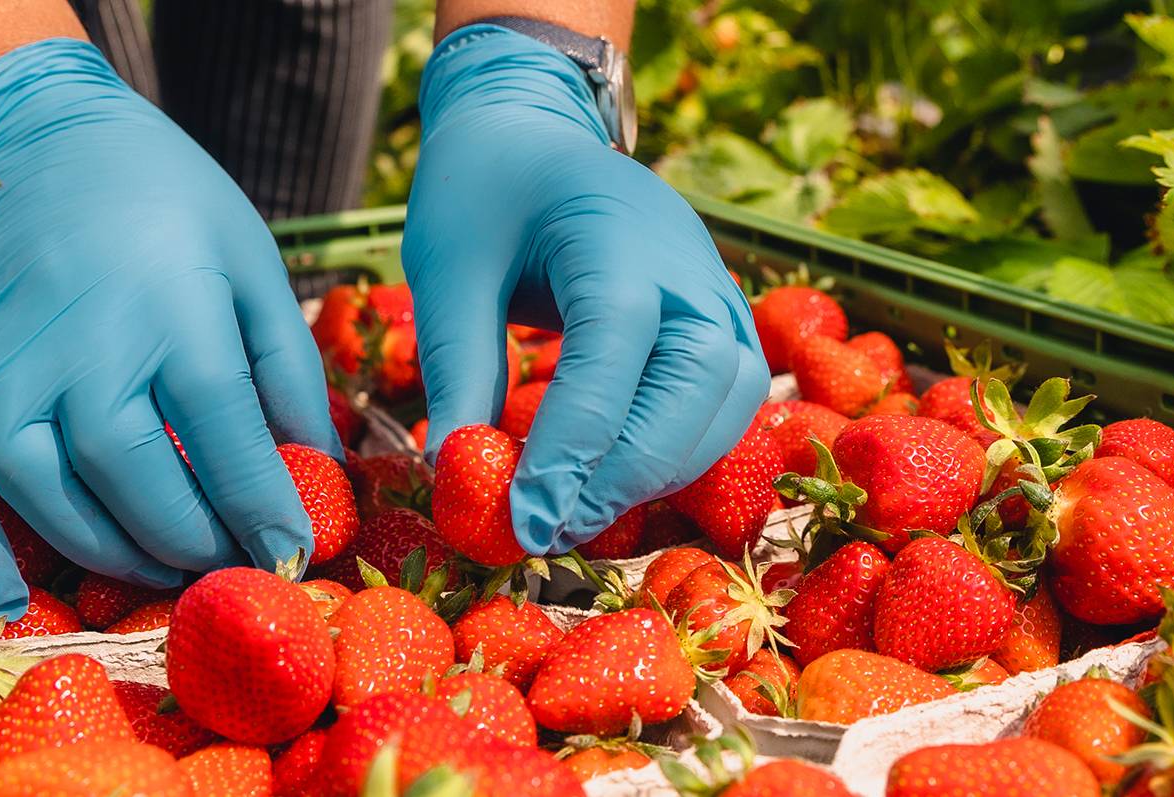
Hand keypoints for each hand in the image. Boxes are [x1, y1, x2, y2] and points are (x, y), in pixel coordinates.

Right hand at [0, 39, 339, 616]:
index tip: (293, 554)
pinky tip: (6, 599)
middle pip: (134, 479)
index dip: (263, 511)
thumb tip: (318, 469)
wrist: (48, 144)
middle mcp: (84, 347)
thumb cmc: (172, 207)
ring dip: (107, 554)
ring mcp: (8, 368)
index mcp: (175, 314)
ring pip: (45, 492)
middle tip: (229, 565)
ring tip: (163, 568)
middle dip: (191, 542)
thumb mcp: (254, 267)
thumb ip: (287, 370)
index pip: (226, 440)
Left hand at [404, 25, 768, 554]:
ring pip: (728, 405)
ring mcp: (715, 289)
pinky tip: (615, 481)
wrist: (533, 132)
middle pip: (695, 387)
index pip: (613, 354)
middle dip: (626, 473)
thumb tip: (458, 475)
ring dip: (659, 471)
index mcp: (613, 233)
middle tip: (549, 528)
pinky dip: (680, 451)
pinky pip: (726, 401)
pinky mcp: (720, 319)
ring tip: (575, 514)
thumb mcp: (445, 270)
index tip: (525, 518)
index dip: (574, 446)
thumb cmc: (483, 191)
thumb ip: (458, 368)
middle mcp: (687, 264)